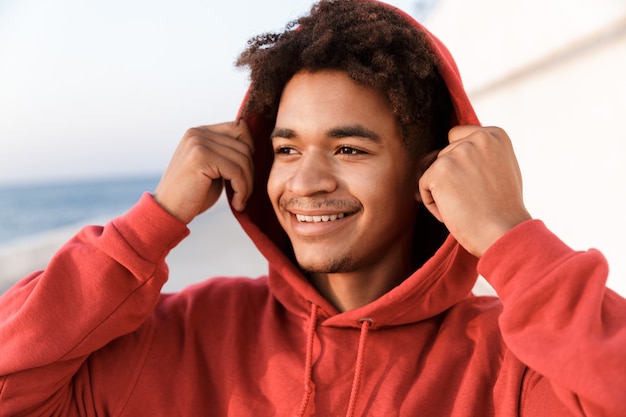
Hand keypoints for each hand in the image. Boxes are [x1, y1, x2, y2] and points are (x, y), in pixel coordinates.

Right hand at [153, 120, 254, 223]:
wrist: (168, 212)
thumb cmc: (192, 194)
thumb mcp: (212, 169)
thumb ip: (227, 154)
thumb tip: (254, 146)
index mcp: (200, 132)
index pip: (239, 128)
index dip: (249, 151)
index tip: (245, 175)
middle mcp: (198, 133)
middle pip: (244, 145)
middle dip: (250, 172)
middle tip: (244, 193)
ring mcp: (198, 143)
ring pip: (243, 159)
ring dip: (247, 184)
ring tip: (240, 200)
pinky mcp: (200, 157)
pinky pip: (236, 171)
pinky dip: (242, 190)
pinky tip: (237, 203)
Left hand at [418, 125, 530, 256]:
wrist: (504, 233)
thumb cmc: (504, 210)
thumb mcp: (501, 169)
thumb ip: (481, 155)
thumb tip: (452, 152)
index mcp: (494, 135)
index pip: (457, 137)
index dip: (459, 162)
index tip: (473, 183)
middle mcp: (477, 138)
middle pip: (444, 155)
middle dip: (451, 179)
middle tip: (473, 200)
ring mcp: (457, 153)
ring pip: (433, 171)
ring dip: (442, 191)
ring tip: (466, 207)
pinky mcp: (439, 170)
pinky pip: (423, 186)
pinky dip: (434, 204)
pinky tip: (455, 212)